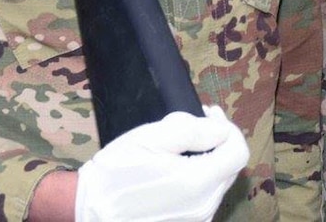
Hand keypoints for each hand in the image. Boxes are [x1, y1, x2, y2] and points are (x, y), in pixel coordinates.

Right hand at [75, 107, 249, 221]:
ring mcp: (196, 220)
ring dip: (208, 158)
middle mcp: (204, 207)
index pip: (239, 151)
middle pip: (230, 167)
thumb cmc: (115, 173)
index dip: (229, 127)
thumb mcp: (151, 138)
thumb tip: (222, 128)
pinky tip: (175, 168)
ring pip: (218, 182)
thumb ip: (194, 130)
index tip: (209, 113)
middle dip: (219, 140)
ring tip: (180, 146)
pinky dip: (198, 178)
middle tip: (197, 121)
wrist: (86, 211)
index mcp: (199, 183)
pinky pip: (204, 198)